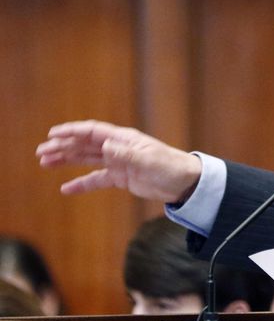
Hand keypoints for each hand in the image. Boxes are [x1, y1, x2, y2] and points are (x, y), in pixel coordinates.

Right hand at [36, 120, 201, 202]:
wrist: (185, 183)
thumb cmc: (170, 167)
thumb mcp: (148, 161)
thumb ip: (126, 155)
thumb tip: (105, 146)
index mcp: (125, 139)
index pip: (93, 132)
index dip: (72, 132)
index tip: (52, 135)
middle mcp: (119, 148)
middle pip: (85, 144)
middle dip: (63, 146)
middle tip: (41, 152)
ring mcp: (119, 163)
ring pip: (87, 160)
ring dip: (67, 160)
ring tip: (45, 163)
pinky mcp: (122, 178)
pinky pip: (97, 179)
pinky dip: (82, 183)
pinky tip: (66, 188)